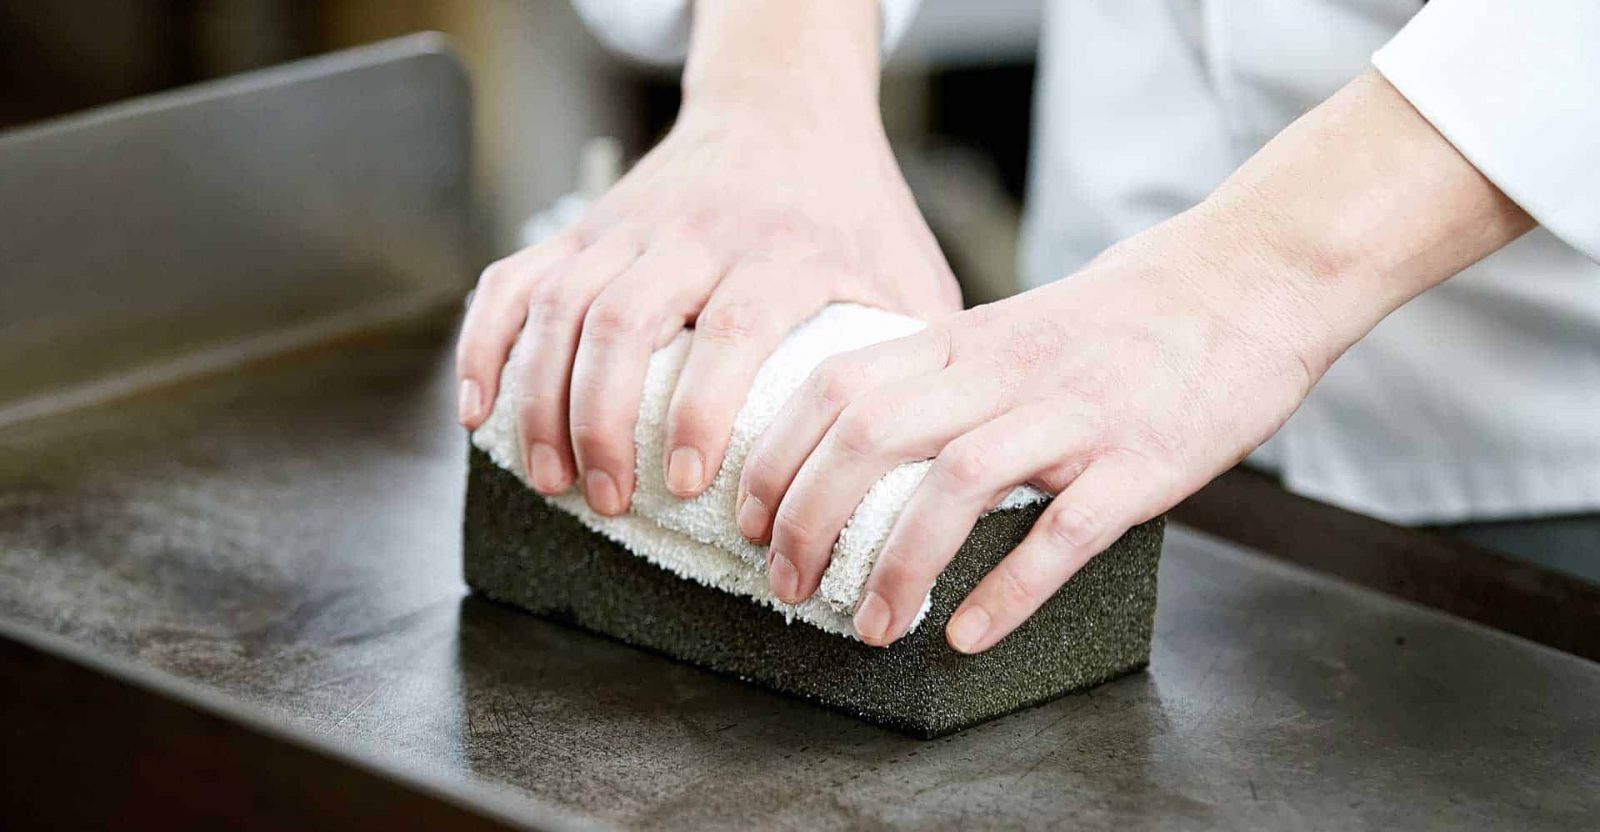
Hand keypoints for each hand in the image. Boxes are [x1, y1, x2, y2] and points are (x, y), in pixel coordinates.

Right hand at [453, 0, 960, 515]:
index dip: (700, 409)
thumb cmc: (853, 212)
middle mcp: (697, 233)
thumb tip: (922, 468)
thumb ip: (912, 359)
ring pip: (561, 306)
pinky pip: (514, 278)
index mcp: (784, 250)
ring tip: (549, 477)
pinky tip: (477, 408)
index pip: (733, 329)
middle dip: (601, 420)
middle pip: (625, 321)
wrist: (785, 110)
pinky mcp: (585, 226)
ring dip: (540, 398)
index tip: (685, 483)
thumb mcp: (907, 274)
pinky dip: (484, 342)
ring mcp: (630, 227)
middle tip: (606, 499)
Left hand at [736, 69, 1532, 652]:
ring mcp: (1074, 416)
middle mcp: (1005, 373)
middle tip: (786, 586)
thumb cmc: (1125, 316)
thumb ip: (945, 374)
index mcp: (965, 340)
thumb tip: (868, 435)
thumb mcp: (1014, 326)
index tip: (749, 516)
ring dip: (896, 564)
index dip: (777, 454)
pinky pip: (1064, 531)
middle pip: (872, 434)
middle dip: (809, 518)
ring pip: (954, 485)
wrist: (1247, 277)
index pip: (837, 384)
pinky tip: (966, 636)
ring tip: (867, 626)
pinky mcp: (1141, 462)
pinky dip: (1008, 590)